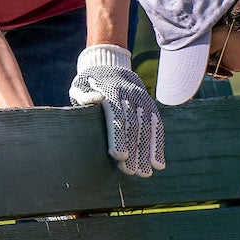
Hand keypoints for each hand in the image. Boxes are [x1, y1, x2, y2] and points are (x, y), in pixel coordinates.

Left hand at [69, 45, 164, 176]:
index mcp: (111, 92)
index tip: (119, 156)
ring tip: (145, 173)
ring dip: (147, 152)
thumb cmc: (90, 83)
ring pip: (147, 128)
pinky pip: (157, 127)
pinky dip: (159, 145)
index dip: (118, 137)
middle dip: (133, 150)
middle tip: (131, 172)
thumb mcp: (80, 85)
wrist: (111, 66)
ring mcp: (143, 101)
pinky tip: (159, 164)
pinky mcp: (151, 106)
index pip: (117, 116)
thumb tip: (96, 100)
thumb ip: (84, 95)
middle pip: (134, 126)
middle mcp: (130, 96)